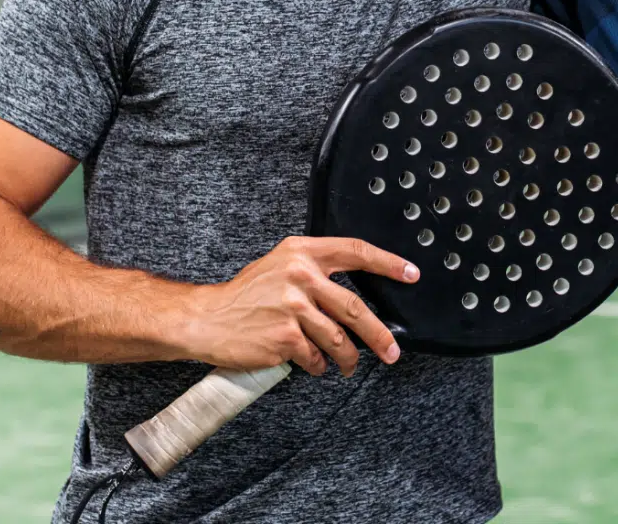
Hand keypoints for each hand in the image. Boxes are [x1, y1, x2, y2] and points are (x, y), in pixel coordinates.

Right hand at [178, 236, 417, 376]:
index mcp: (301, 252)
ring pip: (339, 339)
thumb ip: (313, 270)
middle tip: (392, 351)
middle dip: (379, 335)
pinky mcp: (285, 337)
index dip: (388, 264)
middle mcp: (300, 276)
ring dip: (348, 358)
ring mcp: (292, 308)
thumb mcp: (279, 265)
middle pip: (355, 308)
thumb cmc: (244, 295)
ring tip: (348, 365)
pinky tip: (314, 364)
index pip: (355, 251)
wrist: (207, 318)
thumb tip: (351, 291)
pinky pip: (316, 357)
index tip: (411, 274)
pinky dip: (319, 365)